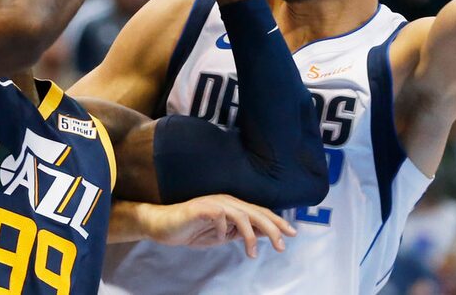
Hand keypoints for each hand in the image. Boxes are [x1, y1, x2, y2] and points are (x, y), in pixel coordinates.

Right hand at [139, 194, 295, 257]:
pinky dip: (223, 229)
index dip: (276, 222)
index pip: (259, 212)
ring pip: (241, 214)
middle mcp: (226, 201)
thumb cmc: (192, 230)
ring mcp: (214, 203)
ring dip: (250, 235)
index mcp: (233, 206)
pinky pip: (219, 216)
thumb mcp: (221, 235)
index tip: (292, 234)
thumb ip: (239, 233)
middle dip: (272, 228)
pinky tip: (219, 237)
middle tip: (282, 246)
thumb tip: (261, 235)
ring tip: (253, 253)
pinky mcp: (201, 207)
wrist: (164, 226)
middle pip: (256, 212)